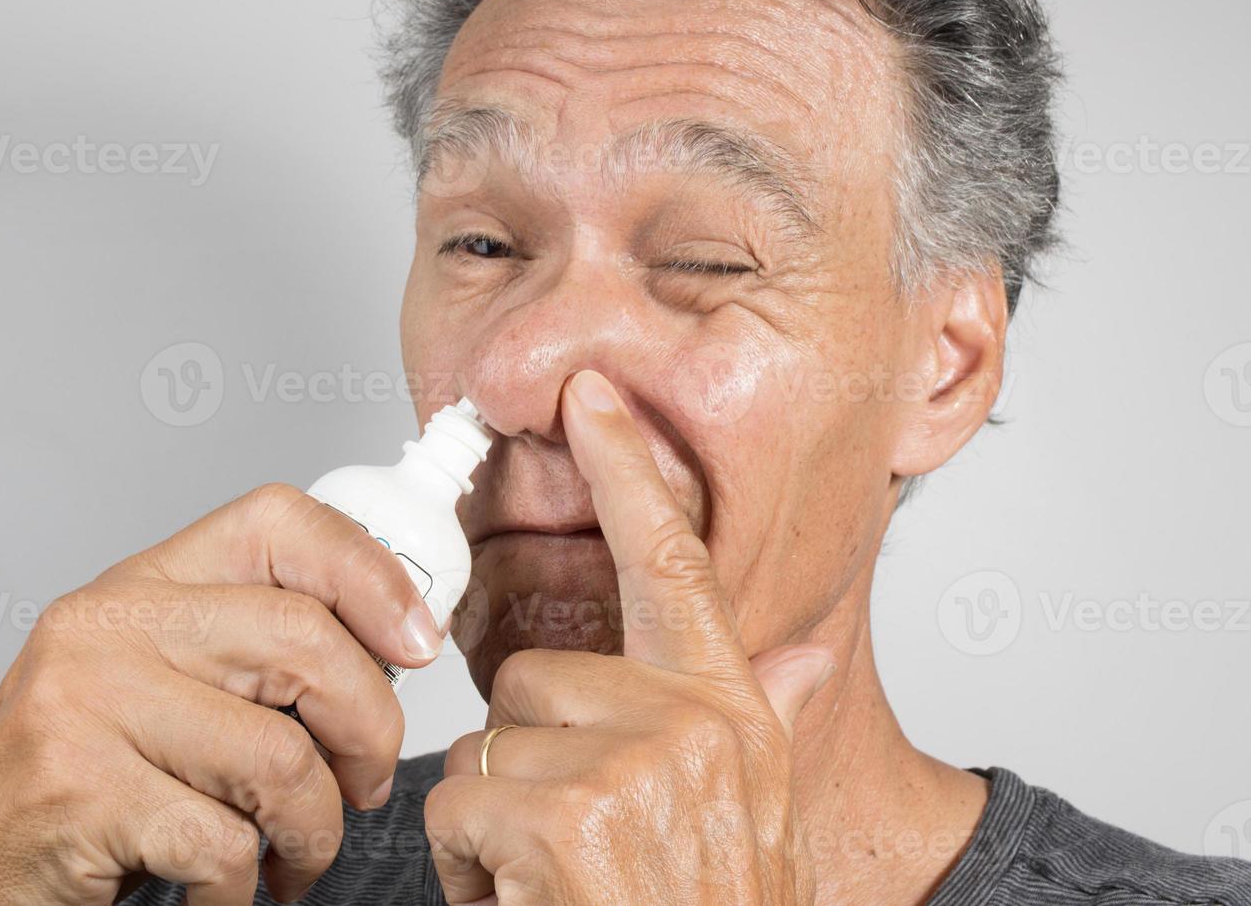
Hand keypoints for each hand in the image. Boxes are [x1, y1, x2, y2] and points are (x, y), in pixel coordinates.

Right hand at [0, 483, 444, 905]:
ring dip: (315, 830)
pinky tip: (225, 890)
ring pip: (280, 757)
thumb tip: (391, 645)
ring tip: (294, 855)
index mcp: (139, 586)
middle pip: (304, 640)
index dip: (370, 572)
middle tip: (366, 785)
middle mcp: (106, 625)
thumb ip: (249, 652)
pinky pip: (225, 840)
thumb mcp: (159, 687)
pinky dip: (246, 888)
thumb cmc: (80, 789)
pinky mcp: (78, 789)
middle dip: (370, 730)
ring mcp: (85, 702)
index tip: (418, 639)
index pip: (278, 523)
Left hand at [425, 370, 835, 904]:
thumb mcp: (753, 820)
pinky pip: (458, 800)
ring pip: (484, 741)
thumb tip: (793, 657)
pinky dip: (466, 869)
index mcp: (732, 710)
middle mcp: (698, 722)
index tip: (588, 396)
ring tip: (551, 881)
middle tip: (565, 839)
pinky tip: (527, 905)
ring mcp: (640, 766)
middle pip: (530, 673)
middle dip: (521, 758)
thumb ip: (763, 723)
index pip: (674, 562)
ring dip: (491, 822)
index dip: (627, 471)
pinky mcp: (574, 819)